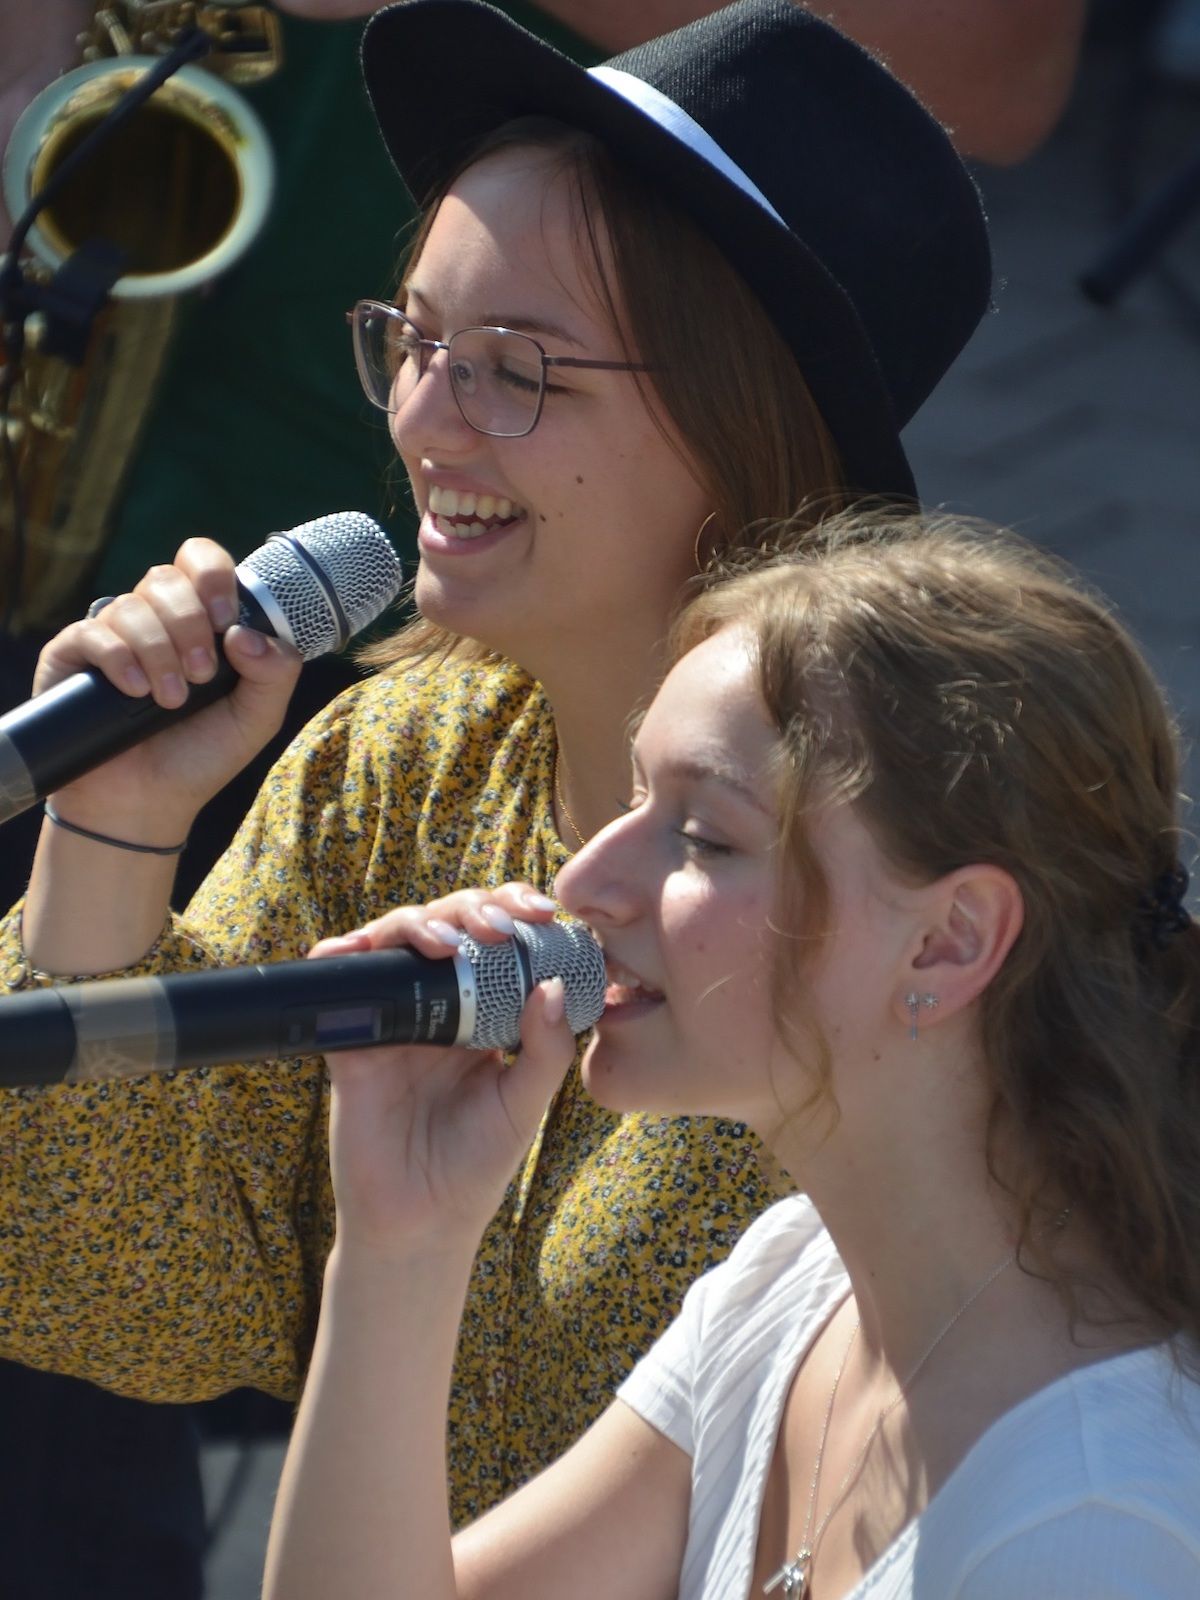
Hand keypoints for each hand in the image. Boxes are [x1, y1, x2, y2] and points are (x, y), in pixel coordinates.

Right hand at [32, 538, 301, 842]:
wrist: (146, 804)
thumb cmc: (201, 756)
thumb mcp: (257, 718)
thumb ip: (275, 673)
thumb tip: (245, 633)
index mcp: (200, 621)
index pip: (201, 561)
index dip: (214, 577)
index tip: (226, 621)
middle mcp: (155, 618)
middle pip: (167, 579)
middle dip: (190, 625)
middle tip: (202, 675)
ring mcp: (113, 634)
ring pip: (132, 605)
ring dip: (160, 652)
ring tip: (170, 701)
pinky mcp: (73, 655)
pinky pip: (92, 631)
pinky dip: (119, 659)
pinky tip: (133, 689)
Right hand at [310, 884, 575, 1259]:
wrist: (421, 1223)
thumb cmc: (477, 1163)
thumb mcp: (525, 1103)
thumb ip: (544, 1050)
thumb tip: (551, 985)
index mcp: (482, 1010)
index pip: (495, 940)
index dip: (514, 913)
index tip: (544, 914)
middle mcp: (436, 1004)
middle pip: (447, 925)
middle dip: (472, 909)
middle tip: (498, 926)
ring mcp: (391, 1018)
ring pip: (394, 941)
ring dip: (419, 925)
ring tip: (446, 945)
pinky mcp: (349, 1042)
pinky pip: (335, 986)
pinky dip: (339, 956)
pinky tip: (357, 949)